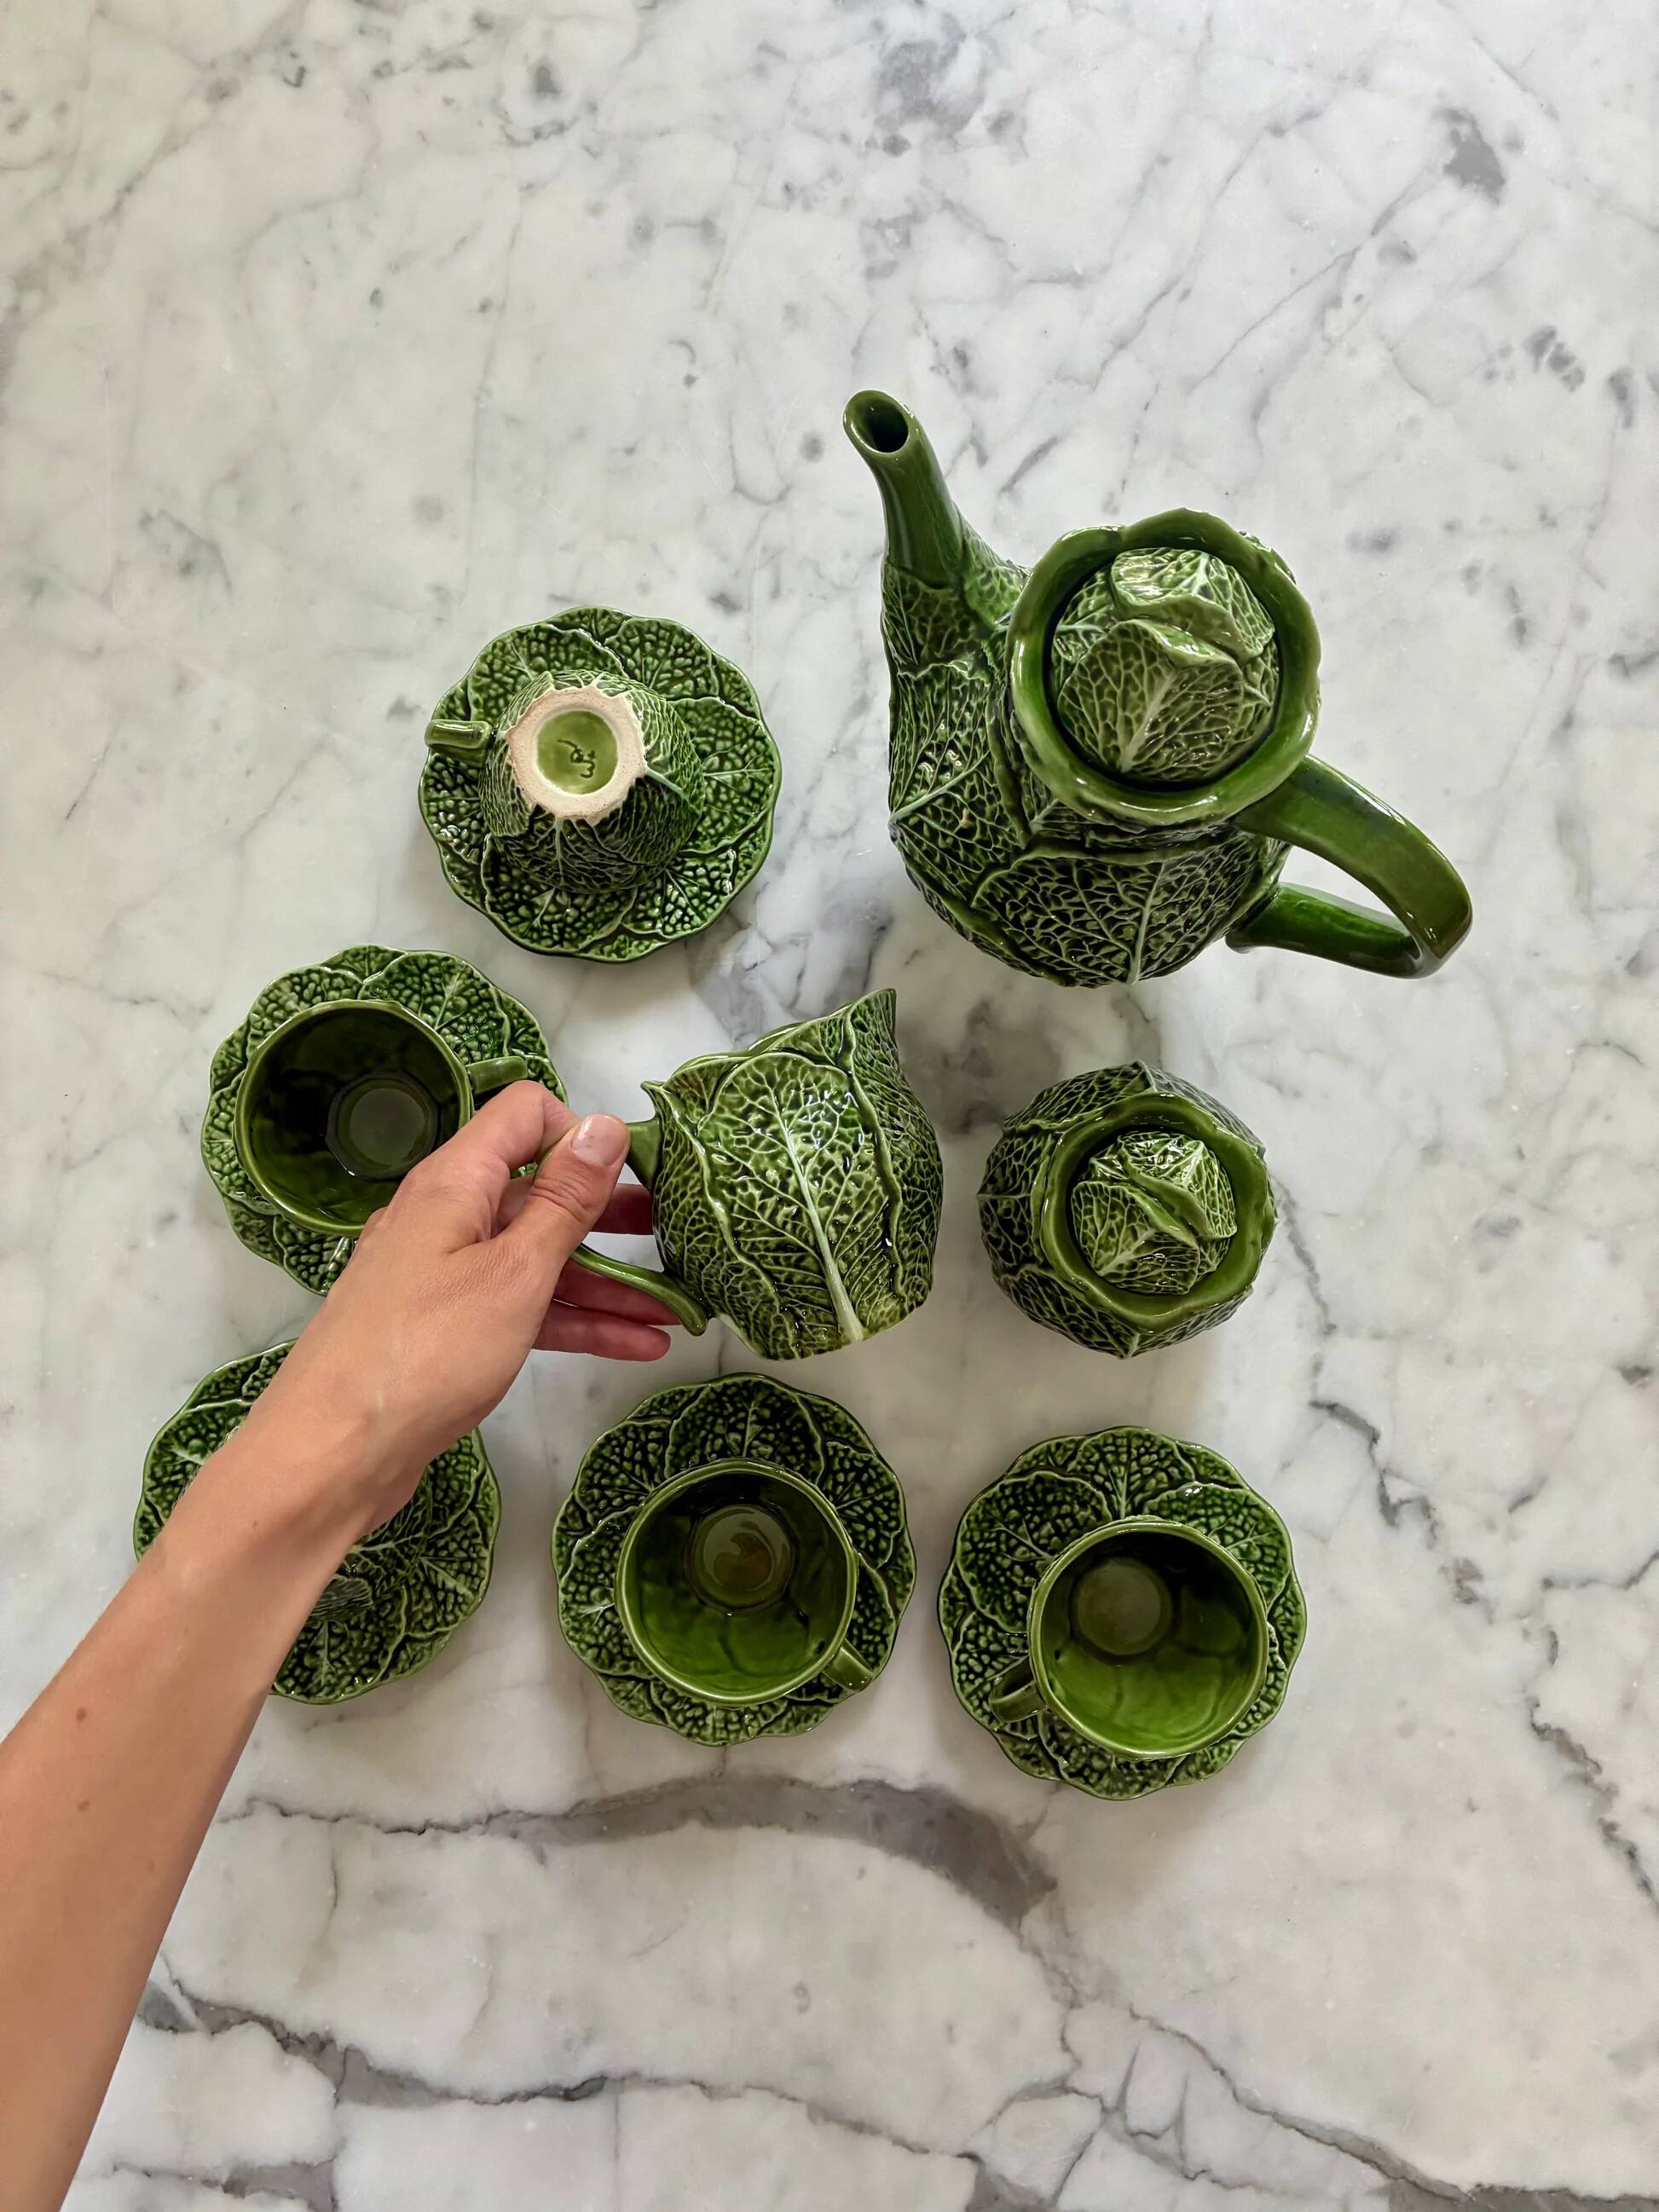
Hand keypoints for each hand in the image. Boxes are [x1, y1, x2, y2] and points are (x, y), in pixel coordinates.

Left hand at [245, 1083, 675, 1538]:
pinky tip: (636, 1346)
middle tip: (673, 1238)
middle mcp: (445, 1217)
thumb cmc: (426, 1353)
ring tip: (674, 1309)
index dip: (582, 1134)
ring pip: (537, 1258)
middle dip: (609, 1214)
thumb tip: (605, 1124)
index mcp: (453, 1183)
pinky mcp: (447, 1330)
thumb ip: (565, 1201)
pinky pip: (521, 1307)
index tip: (634, 1177)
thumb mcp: (513, 1273)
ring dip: (605, 1281)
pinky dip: (572, 1321)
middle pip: (538, 1192)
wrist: (332, 1455)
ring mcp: (444, 1276)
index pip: (525, 1115)